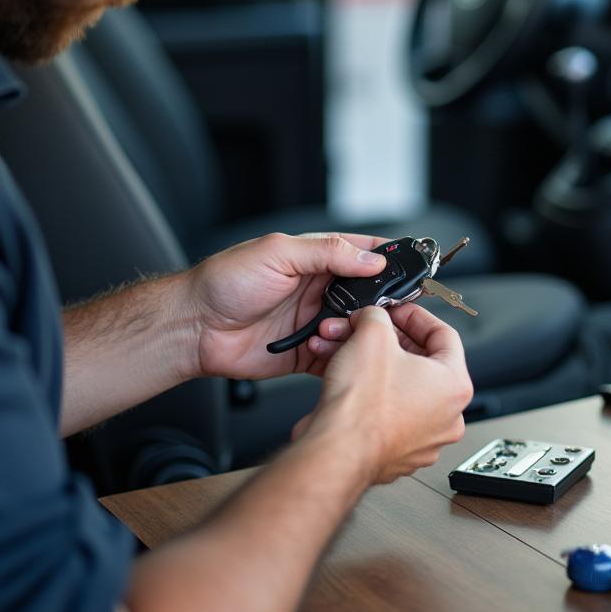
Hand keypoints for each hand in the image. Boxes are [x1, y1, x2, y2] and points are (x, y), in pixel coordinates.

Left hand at [184, 232, 388, 380]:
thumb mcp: (277, 253)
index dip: (390, 259)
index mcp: (315, 259)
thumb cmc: (225, 282)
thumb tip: (370, 258)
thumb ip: (327, 252)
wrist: (194, 327)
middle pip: (369, 296)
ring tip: (334, 331)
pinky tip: (329, 353)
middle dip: (382, 304)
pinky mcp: (306, 354)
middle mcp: (319, 289)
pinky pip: (337, 359)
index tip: (416, 268)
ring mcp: (314, 322)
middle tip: (389, 312)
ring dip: (355, 333)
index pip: (364, 252)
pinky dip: (341, 359)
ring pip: (357, 330)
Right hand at [296, 304, 472, 484]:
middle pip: (417, 360)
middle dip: (381, 339)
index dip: (413, 315)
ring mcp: (422, 438)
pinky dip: (364, 391)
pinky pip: (383, 410)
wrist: (337, 451)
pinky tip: (341, 377)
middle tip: (362, 329)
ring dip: (367, 362)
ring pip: (396, 385)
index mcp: (454, 386)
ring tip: (341, 350)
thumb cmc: (363, 407)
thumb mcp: (371, 334)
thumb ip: (377, 315)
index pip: (443, 334)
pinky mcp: (396, 451)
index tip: (394, 310)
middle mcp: (445, 416)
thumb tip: (373, 317)